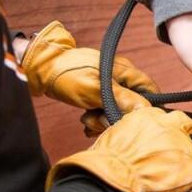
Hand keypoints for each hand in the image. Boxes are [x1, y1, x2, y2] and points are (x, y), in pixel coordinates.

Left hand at [21, 21, 155, 119]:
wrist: (40, 69)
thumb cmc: (67, 75)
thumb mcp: (96, 89)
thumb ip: (122, 99)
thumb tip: (146, 109)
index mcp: (125, 72)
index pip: (151, 90)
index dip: (148, 107)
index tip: (135, 122)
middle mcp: (120, 77)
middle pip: (133, 104)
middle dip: (118, 118)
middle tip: (99, 121)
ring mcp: (108, 85)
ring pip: (117, 109)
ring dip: (103, 120)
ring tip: (88, 120)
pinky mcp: (97, 92)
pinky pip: (104, 110)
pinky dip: (96, 118)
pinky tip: (85, 120)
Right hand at [47, 107, 191, 191]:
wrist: (112, 182)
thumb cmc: (107, 164)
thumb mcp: (116, 137)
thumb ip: (135, 134)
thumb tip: (141, 143)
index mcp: (149, 115)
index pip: (165, 117)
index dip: (164, 131)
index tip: (159, 142)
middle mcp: (169, 125)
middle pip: (185, 125)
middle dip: (181, 137)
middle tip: (171, 156)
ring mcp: (183, 145)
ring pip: (191, 153)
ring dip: (181, 164)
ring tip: (162, 180)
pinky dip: (186, 185)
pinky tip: (167, 190)